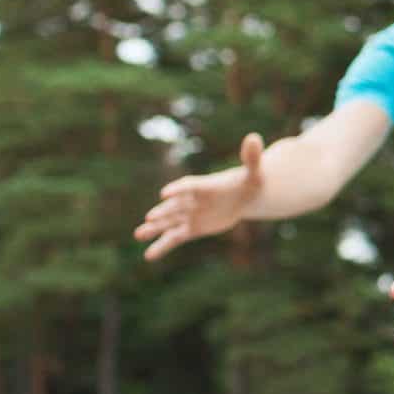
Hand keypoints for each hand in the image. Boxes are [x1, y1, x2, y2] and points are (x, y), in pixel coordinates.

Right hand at [136, 132, 265, 259]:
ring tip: (138, 234)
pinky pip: (174, 238)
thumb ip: (252, 157)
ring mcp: (189, 215)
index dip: (178, 189)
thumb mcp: (254, 172)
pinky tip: (149, 256)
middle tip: (150, 217)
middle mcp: (191, 200)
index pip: (189, 186)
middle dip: (163, 211)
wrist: (244, 197)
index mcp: (204, 186)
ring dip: (154, 228)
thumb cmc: (249, 183)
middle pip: (174, 206)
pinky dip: (162, 246)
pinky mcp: (191, 228)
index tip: (166, 193)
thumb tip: (254, 137)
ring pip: (169, 223)